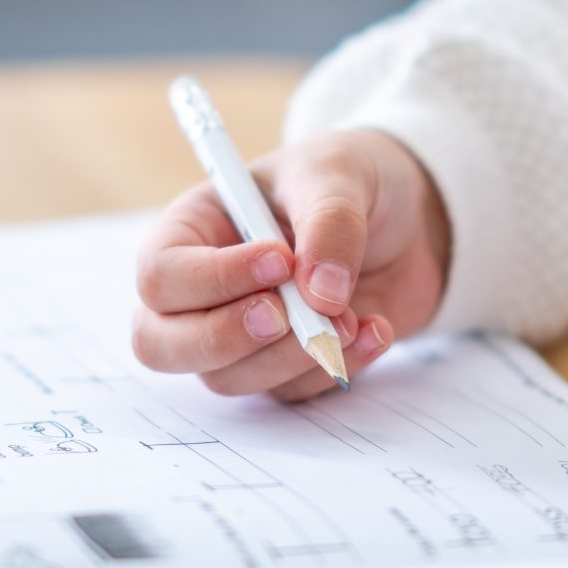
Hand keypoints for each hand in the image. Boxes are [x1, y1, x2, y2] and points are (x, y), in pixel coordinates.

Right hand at [131, 131, 450, 399]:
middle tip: (284, 315)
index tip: (281, 260)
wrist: (405, 217)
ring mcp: (240, 334)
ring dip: (291, 357)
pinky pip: (291, 392)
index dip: (213, 278)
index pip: (163, 275)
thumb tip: (322, 295)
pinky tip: (376, 328)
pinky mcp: (284, 365)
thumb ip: (329, 225)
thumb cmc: (345, 179)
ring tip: (351, 317)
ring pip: (228, 377)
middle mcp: (202, 290)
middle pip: (162, 344)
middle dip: (224, 338)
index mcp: (191, 230)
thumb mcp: (337, 176)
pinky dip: (336, 369)